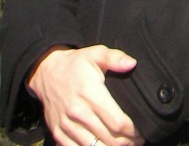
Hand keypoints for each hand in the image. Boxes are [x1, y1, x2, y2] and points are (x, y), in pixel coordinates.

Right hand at [28, 45, 144, 145]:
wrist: (46, 72)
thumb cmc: (76, 64)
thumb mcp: (95, 53)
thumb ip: (114, 57)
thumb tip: (132, 63)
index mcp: (90, 93)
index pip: (117, 121)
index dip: (133, 130)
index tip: (142, 130)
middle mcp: (78, 112)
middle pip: (109, 139)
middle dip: (127, 142)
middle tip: (137, 140)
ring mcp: (67, 125)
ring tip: (125, 145)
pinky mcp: (58, 134)